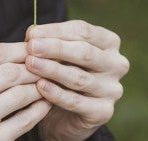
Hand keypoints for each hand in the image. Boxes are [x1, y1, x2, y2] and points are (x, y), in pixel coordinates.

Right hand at [0, 43, 51, 140]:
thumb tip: (23, 48)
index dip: (21, 48)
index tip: (38, 48)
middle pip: (9, 72)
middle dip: (35, 68)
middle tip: (50, 66)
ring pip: (19, 94)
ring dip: (40, 87)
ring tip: (50, 83)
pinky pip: (24, 120)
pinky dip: (39, 109)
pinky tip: (46, 104)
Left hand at [25, 21, 129, 140]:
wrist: (64, 117)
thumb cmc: (61, 77)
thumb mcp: (56, 56)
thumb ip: (48, 42)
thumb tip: (33, 32)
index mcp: (110, 43)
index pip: (84, 31)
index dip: (56, 30)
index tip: (32, 34)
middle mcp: (116, 64)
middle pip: (85, 52)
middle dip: (55, 48)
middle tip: (31, 47)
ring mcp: (112, 89)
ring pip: (80, 77)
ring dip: (52, 69)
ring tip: (31, 64)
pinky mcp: (104, 112)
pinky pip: (76, 102)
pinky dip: (57, 93)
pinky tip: (40, 86)